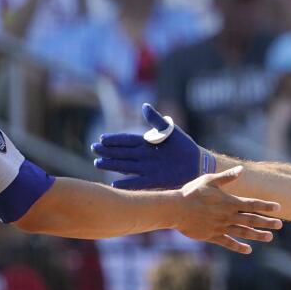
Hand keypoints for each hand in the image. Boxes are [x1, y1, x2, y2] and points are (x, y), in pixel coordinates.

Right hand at [93, 103, 213, 189]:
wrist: (197, 164)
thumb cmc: (183, 146)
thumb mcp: (170, 130)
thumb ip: (156, 120)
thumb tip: (144, 106)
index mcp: (146, 143)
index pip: (127, 141)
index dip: (115, 140)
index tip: (102, 139)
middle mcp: (144, 156)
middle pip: (122, 153)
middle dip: (108, 152)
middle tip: (94, 150)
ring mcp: (147, 169)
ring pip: (126, 166)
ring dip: (113, 165)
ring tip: (99, 163)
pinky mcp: (154, 180)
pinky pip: (138, 182)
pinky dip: (127, 183)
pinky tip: (114, 184)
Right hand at [169, 166, 281, 253]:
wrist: (176, 209)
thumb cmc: (192, 192)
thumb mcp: (209, 180)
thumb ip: (227, 178)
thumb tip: (241, 169)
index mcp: (229, 202)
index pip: (252, 204)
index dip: (266, 206)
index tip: (278, 208)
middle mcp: (228, 216)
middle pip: (252, 220)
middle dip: (267, 222)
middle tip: (280, 224)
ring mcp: (221, 227)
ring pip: (243, 232)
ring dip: (257, 235)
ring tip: (269, 237)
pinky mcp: (213, 236)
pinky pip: (229, 243)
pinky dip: (239, 246)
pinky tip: (248, 250)